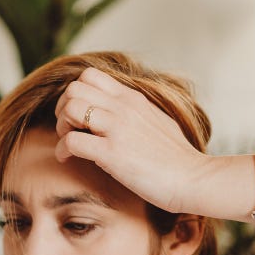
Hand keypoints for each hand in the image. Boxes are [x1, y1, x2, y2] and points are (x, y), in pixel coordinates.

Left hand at [54, 67, 208, 212]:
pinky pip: (71, 141)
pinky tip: (68, 160)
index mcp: (133, 98)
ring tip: (69, 144)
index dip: (75, 93)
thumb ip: (135, 113)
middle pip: (74, 88)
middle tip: (69, 129)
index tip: (78, 116)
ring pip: (70, 108)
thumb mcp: (156, 122)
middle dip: (63, 109)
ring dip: (61, 127)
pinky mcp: (112, 154)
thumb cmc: (176, 158)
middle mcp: (123, 108)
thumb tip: (118, 113)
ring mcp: (117, 129)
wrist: (193, 178)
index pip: (90, 76)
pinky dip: (62, 151)